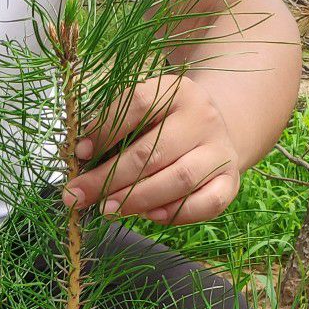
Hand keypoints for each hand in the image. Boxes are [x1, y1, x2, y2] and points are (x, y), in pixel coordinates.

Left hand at [62, 75, 241, 225]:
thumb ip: (111, 130)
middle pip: (153, 152)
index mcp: (177, 92)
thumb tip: (79, 158)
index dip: (106, 130)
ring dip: (136, 199)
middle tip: (79, 196)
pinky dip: (174, 214)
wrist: (211, 133)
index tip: (80, 154)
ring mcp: (219, 151)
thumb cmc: (161, 126)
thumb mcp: (140, 115)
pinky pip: (205, 204)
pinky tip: (147, 216)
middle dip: (109, 179)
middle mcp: (203, 118)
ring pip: (178, 180)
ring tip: (106, 209)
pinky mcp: (230, 182)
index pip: (139, 104)